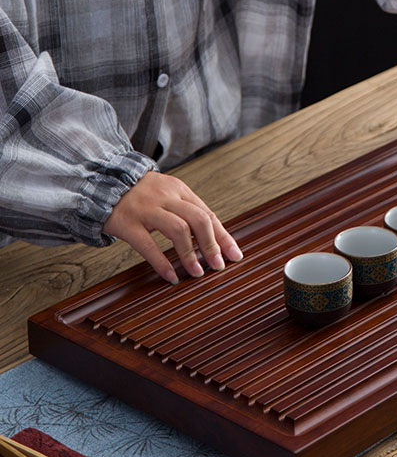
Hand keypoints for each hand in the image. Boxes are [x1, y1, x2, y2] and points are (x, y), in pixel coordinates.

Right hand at [104, 171, 242, 283]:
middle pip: (199, 220)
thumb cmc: (140, 193)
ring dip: (191, 254)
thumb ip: (187, 210)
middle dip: (212, 245)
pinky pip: (148, 245)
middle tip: (218, 265)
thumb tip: (213, 237)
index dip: (223, 236)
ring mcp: (146, 208)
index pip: (208, 214)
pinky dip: (162, 262)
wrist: (101, 180)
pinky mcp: (127, 222)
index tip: (234, 254)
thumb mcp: (167, 193)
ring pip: (178, 229)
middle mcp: (166, 196)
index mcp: (179, 189)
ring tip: (197, 273)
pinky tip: (170, 276)